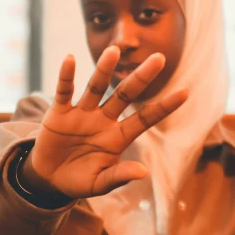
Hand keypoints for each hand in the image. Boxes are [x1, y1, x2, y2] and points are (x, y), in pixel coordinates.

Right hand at [28, 46, 187, 198]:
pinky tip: (70, 59)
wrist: (50, 179)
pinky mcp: (60, 113)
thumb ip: (118, 176)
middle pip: (125, 94)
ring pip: (96, 88)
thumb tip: (142, 172)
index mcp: (118, 137)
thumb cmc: (79, 181)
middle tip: (160, 58)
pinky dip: (67, 76)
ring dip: (104, 70)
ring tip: (113, 51)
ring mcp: (82, 114)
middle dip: (142, 77)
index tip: (185, 92)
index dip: (164, 106)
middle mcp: (104, 120)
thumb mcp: (99, 184)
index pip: (145, 118)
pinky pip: (65, 91)